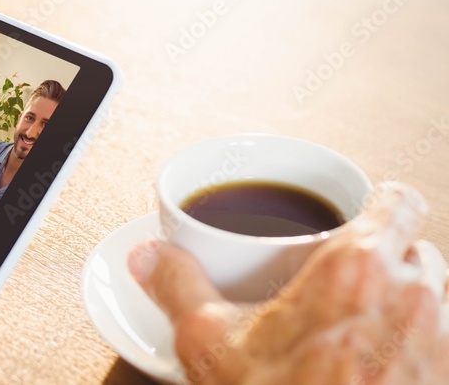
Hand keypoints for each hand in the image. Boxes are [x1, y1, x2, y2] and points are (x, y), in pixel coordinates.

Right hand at [128, 182, 448, 383]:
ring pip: (435, 298)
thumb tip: (148, 256)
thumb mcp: (210, 346)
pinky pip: (440, 344)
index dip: (377, 204)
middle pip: (417, 248)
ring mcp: (441, 343)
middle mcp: (415, 298)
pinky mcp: (445, 378)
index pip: (399, 200)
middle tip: (338, 286)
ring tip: (357, 329)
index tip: (351, 219)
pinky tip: (375, 368)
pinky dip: (415, 347)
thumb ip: (178, 286)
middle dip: (384, 260)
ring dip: (403, 304)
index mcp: (358, 268)